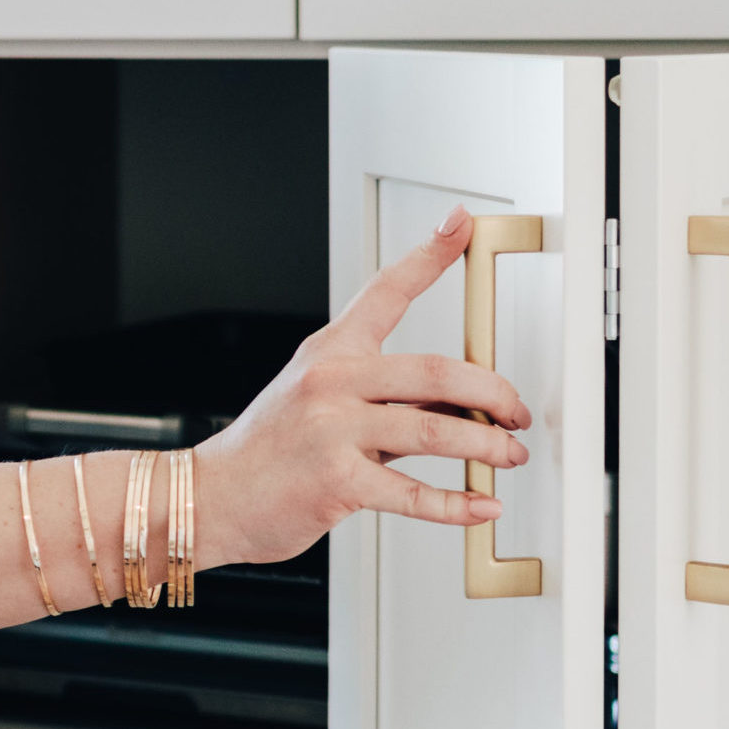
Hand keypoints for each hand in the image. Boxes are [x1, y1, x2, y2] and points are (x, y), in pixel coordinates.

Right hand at [197, 204, 531, 566]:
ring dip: (487, 446)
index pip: (386, 290)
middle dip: (493, 393)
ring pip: (435, 431)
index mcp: (330, 351)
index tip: (460, 223)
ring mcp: (332, 430)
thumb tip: (458, 409)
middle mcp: (332, 381)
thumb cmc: (269, 452)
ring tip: (509, 455)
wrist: (210, 497)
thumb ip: (384, 399)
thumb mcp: (318, 402)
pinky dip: (457, 505)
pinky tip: (483, 505)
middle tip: (517, 411)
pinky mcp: (336, 482)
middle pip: (437, 372)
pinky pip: (412, 494)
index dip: (429, 254)